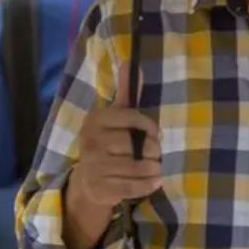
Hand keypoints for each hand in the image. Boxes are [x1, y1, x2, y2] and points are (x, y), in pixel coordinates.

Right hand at [68, 62, 162, 209]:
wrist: (89, 180)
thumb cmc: (109, 141)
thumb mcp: (116, 116)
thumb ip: (126, 92)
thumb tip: (130, 61)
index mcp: (96, 119)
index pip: (131, 117)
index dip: (149, 126)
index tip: (155, 133)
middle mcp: (91, 140)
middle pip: (134, 144)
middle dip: (153, 150)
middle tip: (158, 154)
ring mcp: (93, 166)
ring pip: (136, 166)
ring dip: (153, 169)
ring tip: (158, 167)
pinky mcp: (99, 188)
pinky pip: (132, 186)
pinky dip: (147, 185)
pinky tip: (155, 182)